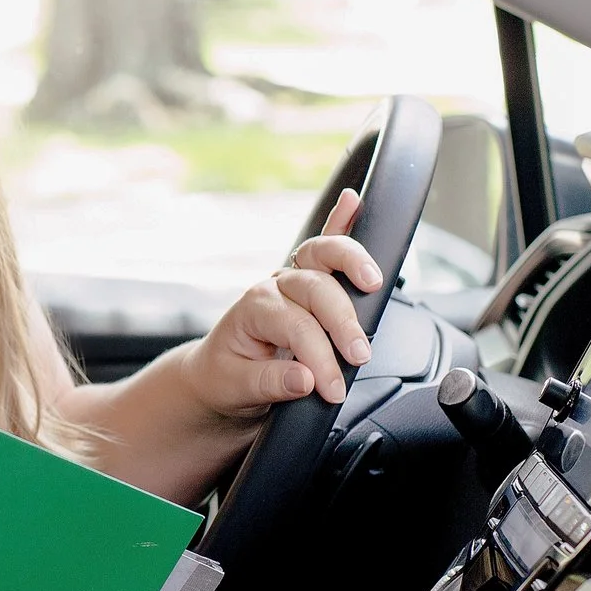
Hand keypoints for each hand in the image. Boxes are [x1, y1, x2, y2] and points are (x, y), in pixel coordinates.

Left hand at [188, 188, 383, 418]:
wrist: (217, 372)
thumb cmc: (226, 376)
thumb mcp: (234, 388)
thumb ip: (269, 383)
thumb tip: (305, 379)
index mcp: (254, 309)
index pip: (297, 327)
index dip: (320, 359)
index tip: (333, 389)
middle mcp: (275, 287)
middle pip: (316, 289)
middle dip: (342, 321)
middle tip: (359, 356)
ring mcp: (292, 279)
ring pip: (324, 257)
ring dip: (353, 266)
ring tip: (373, 283)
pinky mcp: (307, 281)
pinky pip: (324, 246)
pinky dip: (340, 221)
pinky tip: (351, 201)